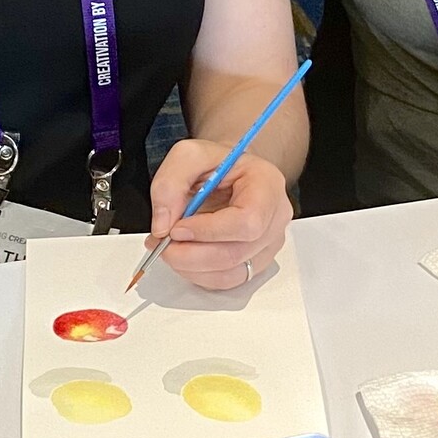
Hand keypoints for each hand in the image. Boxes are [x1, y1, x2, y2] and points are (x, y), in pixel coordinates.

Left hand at [147, 140, 292, 290]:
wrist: (230, 172)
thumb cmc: (217, 164)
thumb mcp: (188, 155)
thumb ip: (170, 183)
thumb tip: (163, 225)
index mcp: (267, 185)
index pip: (247, 221)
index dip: (209, 231)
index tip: (177, 228)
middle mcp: (275, 218)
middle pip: (237, 253)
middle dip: (191, 254)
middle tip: (162, 243)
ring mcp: (268, 244)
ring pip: (230, 273)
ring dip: (191, 267)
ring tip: (167, 248)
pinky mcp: (255, 262)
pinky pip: (227, 281)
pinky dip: (198, 274)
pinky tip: (184, 257)